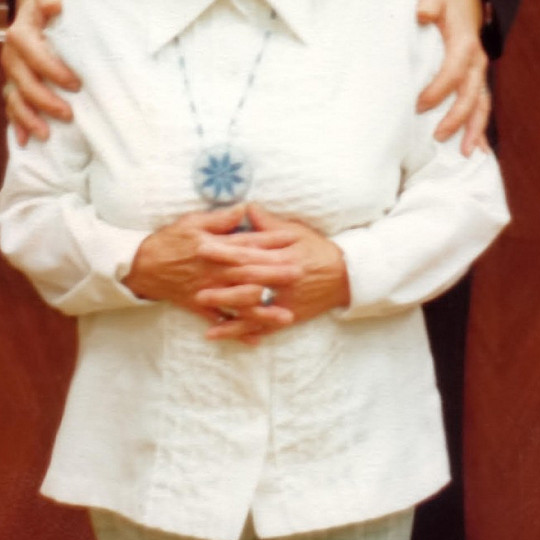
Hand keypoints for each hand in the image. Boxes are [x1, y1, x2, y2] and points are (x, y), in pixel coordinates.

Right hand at [1, 0, 80, 143]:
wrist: (34, 2)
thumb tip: (53, 5)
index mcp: (19, 34)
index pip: (33, 55)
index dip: (52, 71)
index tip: (76, 84)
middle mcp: (11, 55)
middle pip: (23, 82)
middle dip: (44, 101)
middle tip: (69, 114)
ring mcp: (11, 72)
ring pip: (14, 98)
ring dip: (28, 118)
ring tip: (46, 134)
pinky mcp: (13, 83)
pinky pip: (11, 106)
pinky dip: (17, 123)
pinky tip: (26, 140)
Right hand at [127, 205, 299, 338]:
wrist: (141, 266)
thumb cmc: (168, 240)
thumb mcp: (192, 222)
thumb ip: (220, 219)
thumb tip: (244, 209)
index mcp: (215, 248)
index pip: (249, 244)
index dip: (272, 241)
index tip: (293, 239)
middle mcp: (215, 271)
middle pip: (250, 273)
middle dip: (275, 275)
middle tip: (299, 275)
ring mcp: (208, 291)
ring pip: (239, 303)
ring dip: (263, 310)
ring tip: (286, 317)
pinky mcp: (199, 306)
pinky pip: (221, 321)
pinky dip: (236, 331)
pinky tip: (255, 340)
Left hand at [196, 203, 349, 343]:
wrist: (347, 277)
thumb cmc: (318, 250)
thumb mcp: (297, 233)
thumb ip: (270, 225)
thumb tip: (247, 208)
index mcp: (283, 257)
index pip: (249, 253)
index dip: (225, 251)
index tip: (201, 247)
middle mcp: (283, 281)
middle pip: (246, 280)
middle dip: (219, 280)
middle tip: (193, 278)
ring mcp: (283, 302)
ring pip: (250, 306)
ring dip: (224, 306)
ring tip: (199, 304)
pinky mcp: (285, 318)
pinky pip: (259, 327)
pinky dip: (237, 331)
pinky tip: (216, 332)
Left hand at [415, 0, 490, 154]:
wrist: (463, 6)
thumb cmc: (443, 4)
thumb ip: (428, 2)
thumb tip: (422, 14)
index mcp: (465, 45)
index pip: (454, 72)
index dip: (438, 90)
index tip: (418, 105)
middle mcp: (477, 64)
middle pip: (471, 96)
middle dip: (457, 119)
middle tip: (437, 137)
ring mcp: (479, 76)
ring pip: (481, 107)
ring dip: (475, 131)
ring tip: (466, 154)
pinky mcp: (476, 84)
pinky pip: (481, 110)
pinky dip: (480, 130)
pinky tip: (478, 151)